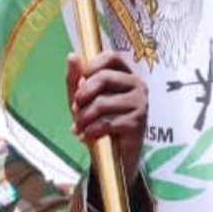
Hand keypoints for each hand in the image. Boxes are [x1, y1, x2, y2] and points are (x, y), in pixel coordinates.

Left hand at [67, 51, 147, 185]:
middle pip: (104, 78)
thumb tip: (72, 56)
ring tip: (79, 127)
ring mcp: (140, 104)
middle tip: (75, 109)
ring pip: (102, 103)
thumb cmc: (100, 123)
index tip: (80, 82)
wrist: (114, 155)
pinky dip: (91, 131)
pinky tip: (87, 136)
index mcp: (126, 75)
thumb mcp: (84, 100)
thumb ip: (76, 78)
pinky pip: (107, 122)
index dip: (91, 66)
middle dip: (82, 94)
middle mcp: (137, 85)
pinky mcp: (137, 123)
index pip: (111, 57)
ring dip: (84, 117)